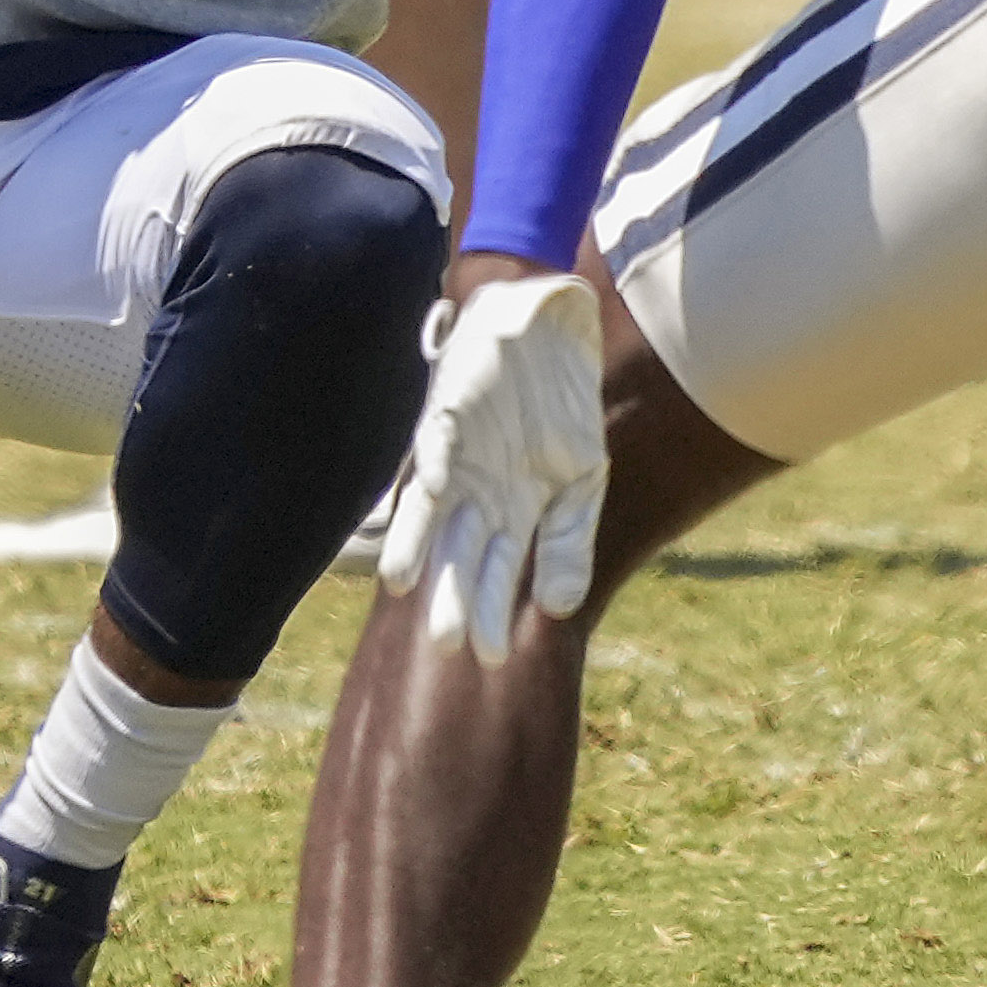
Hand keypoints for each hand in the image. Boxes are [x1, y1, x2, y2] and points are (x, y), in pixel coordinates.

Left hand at [373, 264, 611, 666]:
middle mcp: (477, 494)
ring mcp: (458, 456)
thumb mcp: (582, 482)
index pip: (496, 574)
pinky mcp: (447, 414)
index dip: (489, 612)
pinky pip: (435, 445)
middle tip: (446, 642)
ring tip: (403, 584)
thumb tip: (557, 609)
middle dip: (451, 595)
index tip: (490, 657)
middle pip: (460, 553)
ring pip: (430, 511)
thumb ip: (568, 543)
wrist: (552, 330)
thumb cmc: (563, 408)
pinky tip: (433, 490)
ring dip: (417, 545)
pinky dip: (432, 467)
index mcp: (512, 513)